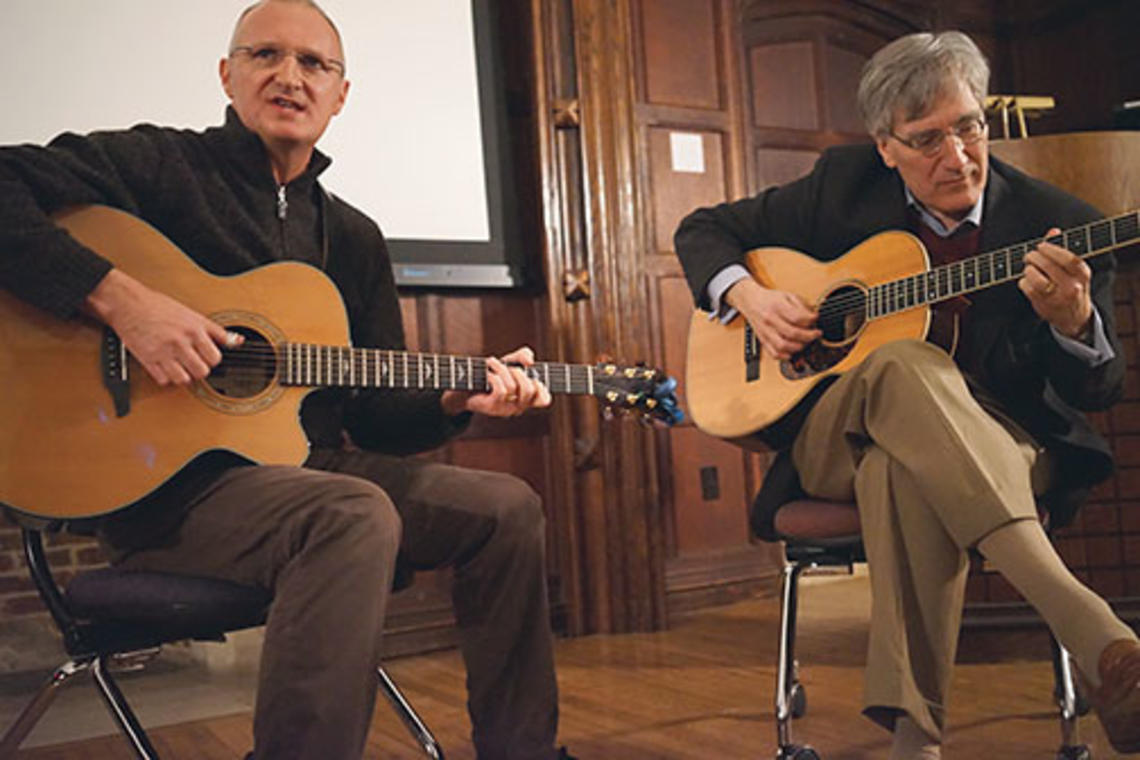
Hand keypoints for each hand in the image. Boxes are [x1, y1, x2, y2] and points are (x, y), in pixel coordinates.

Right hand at [84, 269, 241, 385]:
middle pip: (202, 371)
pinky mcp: (147, 360)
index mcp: (193, 330)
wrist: (128, 304)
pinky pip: (163, 380)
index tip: (207, 356)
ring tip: (181, 367)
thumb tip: (237, 341)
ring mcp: (163, 352)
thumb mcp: (193, 315)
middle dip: (200, 369)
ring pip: (184, 380)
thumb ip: (216, 331)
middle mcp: (180, 342)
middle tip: (194, 362)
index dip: (213, 359)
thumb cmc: (159, 306)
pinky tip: (166, 368)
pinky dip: (166, 378)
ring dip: (184, 376)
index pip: (215, 358)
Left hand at [440, 346, 551, 416]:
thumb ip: (523, 356)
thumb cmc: (490, 373)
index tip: (532, 377)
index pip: (544, 400)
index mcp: (525, 398)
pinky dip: (494, 376)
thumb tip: (530, 361)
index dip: (543, 388)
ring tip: (491, 363)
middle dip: (519, 373)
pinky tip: (487, 373)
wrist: (465, 383)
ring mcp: (505, 409)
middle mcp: (518, 406)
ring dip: (502, 370)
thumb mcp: (509, 361)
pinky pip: (501, 390)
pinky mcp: (493, 407)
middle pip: (530, 390)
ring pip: (513, 387)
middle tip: (508, 368)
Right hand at [725, 277, 820, 358]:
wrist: (750, 301)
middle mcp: (770, 320)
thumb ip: (802, 305)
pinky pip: (773, 353)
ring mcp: (765, 331)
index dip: (811, 320)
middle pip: (792, 333)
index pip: (797, 317)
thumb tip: (813, 317)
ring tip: (805, 342)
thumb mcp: (788, 295)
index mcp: (777, 306)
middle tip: (816, 334)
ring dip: (798, 347)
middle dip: (809, 336)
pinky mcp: (762, 340)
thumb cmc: (770, 299)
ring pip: (783, 346)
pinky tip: (792, 352)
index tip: (816, 319)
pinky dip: (785, 356)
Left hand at [1017, 227, 1093, 339]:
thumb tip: (1053, 231)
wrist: (1074, 317)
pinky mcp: (1044, 306)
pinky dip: (1024, 282)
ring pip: (1037, 278)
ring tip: (1028, 268)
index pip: (1069, 258)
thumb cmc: (1072, 287)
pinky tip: (1026, 281)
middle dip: (1035, 257)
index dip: (1052, 249)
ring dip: (1028, 270)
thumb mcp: (1074, 270)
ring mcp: (1058, 298)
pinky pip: (1028, 289)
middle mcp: (1073, 287)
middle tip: (1029, 255)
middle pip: (1049, 266)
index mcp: (1083, 275)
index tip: (1041, 245)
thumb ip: (1063, 250)